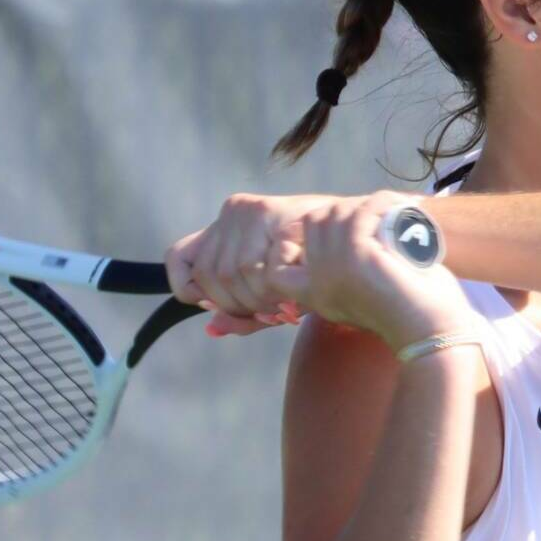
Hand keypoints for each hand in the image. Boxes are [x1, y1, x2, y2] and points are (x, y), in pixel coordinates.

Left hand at [165, 193, 335, 335]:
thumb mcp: (273, 297)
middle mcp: (231, 213)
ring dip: (257, 300)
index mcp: (224, 228)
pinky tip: (288, 288)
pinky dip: (266, 287)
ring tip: (287, 302)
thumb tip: (212, 329)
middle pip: (206, 275)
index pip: (177, 259)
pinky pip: (249, 267)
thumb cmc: (317, 269)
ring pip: (227, 274)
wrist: (362, 240)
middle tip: (272, 310)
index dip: (191, 288)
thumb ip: (243, 315)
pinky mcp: (268, 211)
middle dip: (237, 304)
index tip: (219, 304)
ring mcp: (247, 211)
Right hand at [263, 193, 474, 348]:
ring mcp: (333, 270)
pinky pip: (359, 213)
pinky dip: (381, 203)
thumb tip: (342, 226)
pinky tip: (401, 207)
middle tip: (377, 213)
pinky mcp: (355, 257)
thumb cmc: (409, 311)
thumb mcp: (365, 293)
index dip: (295, 238)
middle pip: (314, 223)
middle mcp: (317, 286)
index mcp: (316, 297)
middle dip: (345, 209)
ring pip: (336, 214)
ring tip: (395, 209)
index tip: (337, 226)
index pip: (277, 266)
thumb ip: (344, 272)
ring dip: (366, 203)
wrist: (434, 332)